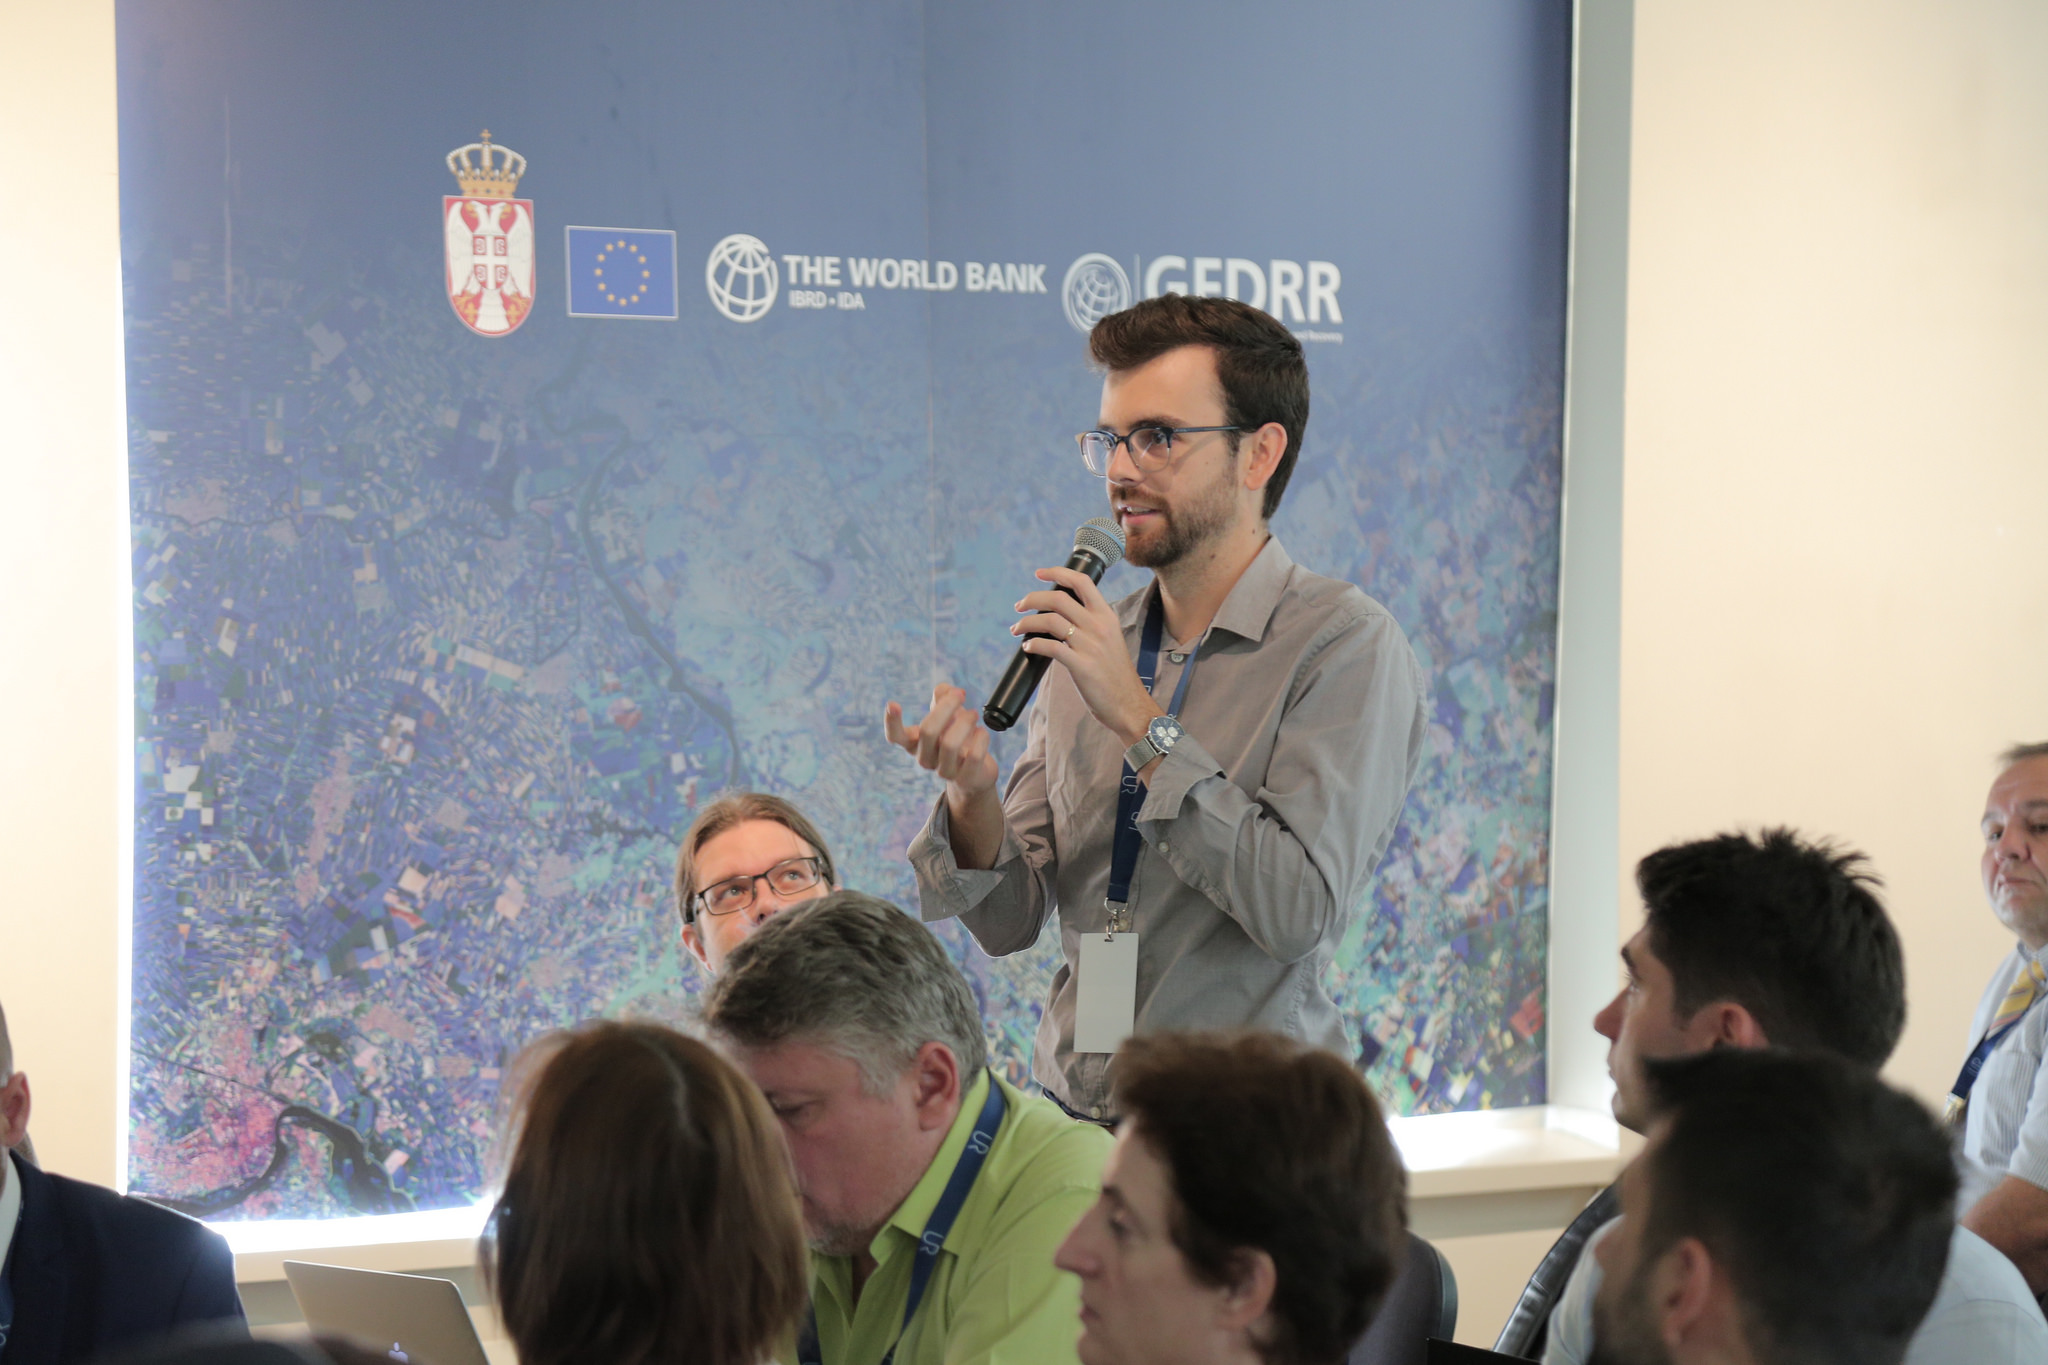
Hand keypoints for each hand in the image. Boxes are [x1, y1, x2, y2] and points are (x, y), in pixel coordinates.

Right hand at [885, 684, 998, 797]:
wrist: (976, 772)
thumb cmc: (957, 737)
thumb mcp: (948, 714)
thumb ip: (942, 698)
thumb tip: (944, 689)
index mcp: (915, 742)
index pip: (895, 736)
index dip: (891, 722)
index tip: (892, 704)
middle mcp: (925, 758)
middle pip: (928, 730)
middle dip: (947, 707)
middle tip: (961, 694)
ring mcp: (943, 771)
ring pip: (950, 744)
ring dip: (965, 722)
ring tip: (974, 714)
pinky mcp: (964, 779)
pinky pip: (972, 756)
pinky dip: (980, 738)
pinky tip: (982, 732)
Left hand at [1011, 566, 1161, 745]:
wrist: (1128, 703)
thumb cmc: (1114, 673)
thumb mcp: (1109, 638)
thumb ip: (1090, 623)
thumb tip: (1058, 614)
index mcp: (1106, 615)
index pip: (1082, 582)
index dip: (1057, 572)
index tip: (1039, 573)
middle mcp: (1099, 626)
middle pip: (1057, 599)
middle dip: (1031, 599)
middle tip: (1019, 606)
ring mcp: (1090, 645)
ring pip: (1049, 620)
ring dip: (1026, 622)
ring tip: (1016, 629)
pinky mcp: (1081, 666)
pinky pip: (1050, 647)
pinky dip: (1034, 644)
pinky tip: (1028, 647)